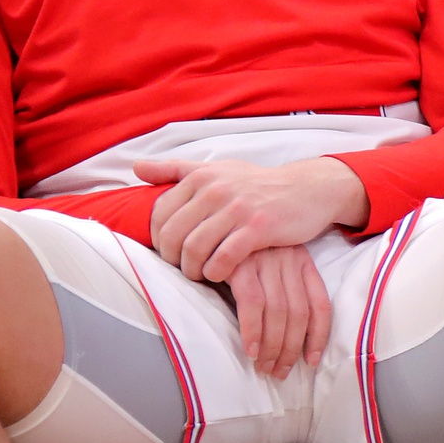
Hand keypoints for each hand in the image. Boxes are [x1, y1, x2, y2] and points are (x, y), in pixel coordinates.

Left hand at [138, 156, 370, 282]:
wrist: (306, 190)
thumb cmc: (257, 184)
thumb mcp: (217, 170)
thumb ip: (175, 169)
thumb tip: (136, 167)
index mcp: (201, 176)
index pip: (160, 214)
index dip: (158, 239)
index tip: (170, 251)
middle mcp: (215, 189)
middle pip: (172, 234)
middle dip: (171, 259)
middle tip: (182, 268)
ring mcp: (237, 208)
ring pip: (194, 248)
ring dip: (192, 269)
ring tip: (200, 274)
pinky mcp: (258, 228)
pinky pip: (224, 258)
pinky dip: (216, 272)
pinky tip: (219, 275)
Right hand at [225, 244, 333, 379]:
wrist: (208, 221)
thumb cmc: (239, 251)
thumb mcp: (270, 264)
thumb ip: (281, 289)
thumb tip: (286, 336)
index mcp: (302, 260)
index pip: (321, 304)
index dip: (319, 337)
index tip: (311, 361)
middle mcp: (289, 258)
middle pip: (299, 313)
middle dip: (291, 349)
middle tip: (280, 372)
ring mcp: (267, 260)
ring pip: (280, 312)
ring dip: (274, 346)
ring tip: (265, 367)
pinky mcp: (241, 262)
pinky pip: (253, 304)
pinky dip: (253, 331)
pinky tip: (250, 351)